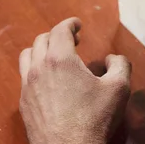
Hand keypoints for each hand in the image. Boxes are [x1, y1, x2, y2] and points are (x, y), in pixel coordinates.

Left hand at [19, 18, 130, 143]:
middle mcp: (39, 69)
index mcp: (60, 59)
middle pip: (41, 40)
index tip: (77, 24)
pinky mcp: (24, 104)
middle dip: (57, 36)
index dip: (70, 24)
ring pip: (27, 56)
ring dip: (41, 50)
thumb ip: (120, 64)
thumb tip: (111, 59)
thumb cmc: (94, 119)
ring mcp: (27, 87)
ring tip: (56, 56)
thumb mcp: (119, 87)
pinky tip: (49, 80)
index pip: (60, 30)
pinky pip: (24, 77)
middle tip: (72, 40)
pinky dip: (35, 69)